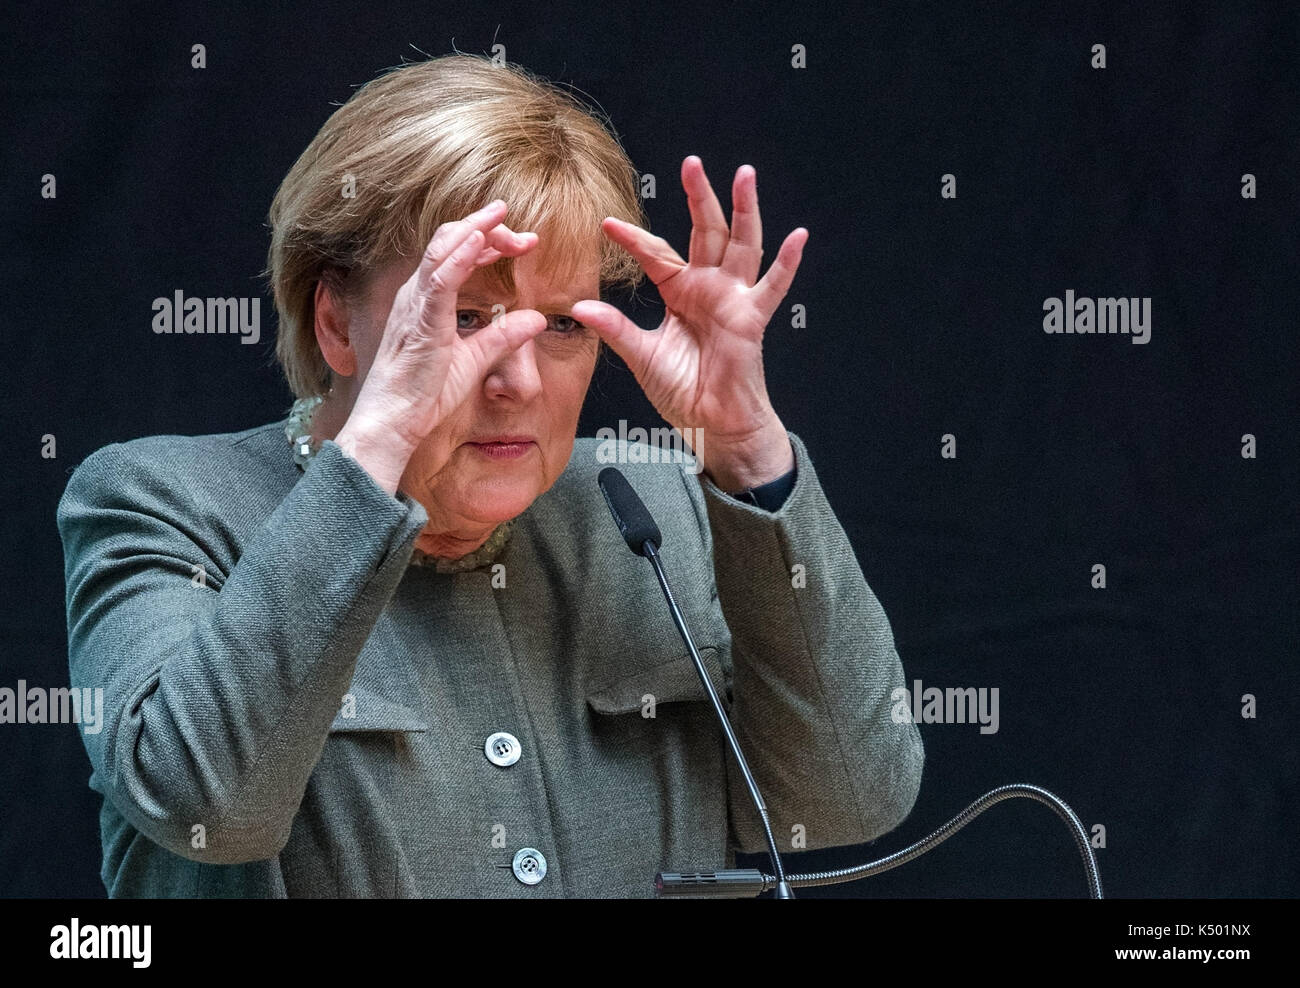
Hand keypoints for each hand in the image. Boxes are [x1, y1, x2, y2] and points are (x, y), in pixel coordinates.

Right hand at [336, 200, 549, 491]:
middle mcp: (417, 293)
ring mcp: (416, 304)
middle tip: (525, 234)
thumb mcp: (475, 359)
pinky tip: (480, 240)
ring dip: (476, 230)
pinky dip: (460, 256)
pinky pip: (440, 280)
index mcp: (427, 299)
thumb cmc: (423, 393)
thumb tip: (537, 318)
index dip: (491, 241)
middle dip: (488, 228)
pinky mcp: (421, 322)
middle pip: (450, 240)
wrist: (394, 421)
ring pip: (442, 249)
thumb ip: (503, 336)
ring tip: (502, 216)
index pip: (458, 254)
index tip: (525, 243)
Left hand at [570, 157, 804, 490]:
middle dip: (700, 197)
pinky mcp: (752, 318)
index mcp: (680, 292)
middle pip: (706, 232)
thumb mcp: (642, 356)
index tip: (606, 224)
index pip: (656, 255)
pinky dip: (786, 263)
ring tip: (744, 175)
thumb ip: (616, 329)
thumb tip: (580, 306)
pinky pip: (772, 288)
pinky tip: (798, 237)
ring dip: (744, 210)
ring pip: (742, 245)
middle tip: (691, 162)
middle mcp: (709, 287)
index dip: (633, 240)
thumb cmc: (683, 389)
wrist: (712, 421)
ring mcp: (733, 299)